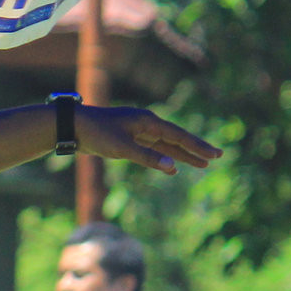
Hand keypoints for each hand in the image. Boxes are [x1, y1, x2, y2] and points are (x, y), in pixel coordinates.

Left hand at [75, 107, 221, 175]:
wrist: (73, 127)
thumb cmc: (96, 134)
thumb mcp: (123, 148)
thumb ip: (148, 158)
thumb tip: (173, 168)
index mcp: (148, 122)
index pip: (179, 136)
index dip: (198, 147)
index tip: (215, 155)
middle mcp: (146, 124)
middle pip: (177, 139)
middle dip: (196, 149)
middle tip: (217, 157)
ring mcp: (138, 132)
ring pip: (166, 145)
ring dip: (183, 154)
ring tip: (202, 163)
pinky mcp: (129, 139)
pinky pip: (154, 149)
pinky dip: (165, 156)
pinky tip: (173, 164)